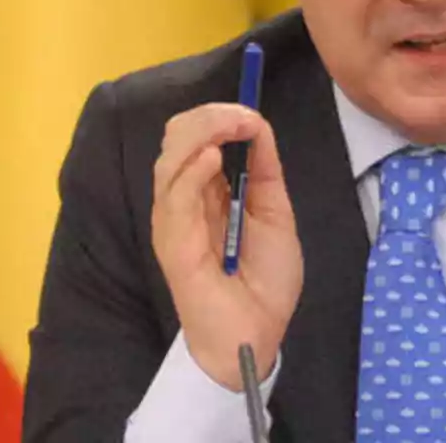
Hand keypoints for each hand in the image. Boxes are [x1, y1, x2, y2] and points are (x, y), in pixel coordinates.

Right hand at [152, 103, 302, 390]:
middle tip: (243, 117)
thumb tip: (257, 125)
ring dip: (202, 133)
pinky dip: (191, 172)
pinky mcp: (172, 243)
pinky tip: (214, 159)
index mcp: (204, 189)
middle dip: (209, 116)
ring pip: (170, 159)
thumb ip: (264, 170)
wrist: (258, 333)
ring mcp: (173, 220)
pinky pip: (173, 197)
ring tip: (233, 127)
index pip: (195, 136)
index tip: (250, 112)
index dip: (219, 116)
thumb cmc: (263, 279)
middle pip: (177, 138)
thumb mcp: (274, 211)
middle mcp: (183, 198)